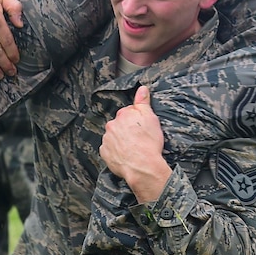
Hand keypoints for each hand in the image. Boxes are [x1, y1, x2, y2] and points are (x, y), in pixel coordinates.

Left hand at [100, 86, 171, 202]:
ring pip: (113, 137)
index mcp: (122, 115)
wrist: (142, 166)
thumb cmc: (148, 142)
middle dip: (126, 129)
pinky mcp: (105, 153)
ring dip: (120, 140)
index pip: (128, 112)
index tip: (142, 128)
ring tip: (132, 149)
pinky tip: (125, 155)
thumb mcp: (150, 118)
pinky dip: (115, 152)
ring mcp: (106, 140)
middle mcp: (111, 125)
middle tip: (138, 139)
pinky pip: (109, 150)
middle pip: (119, 124)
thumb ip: (143, 102)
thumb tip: (142, 88)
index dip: (137, 120)